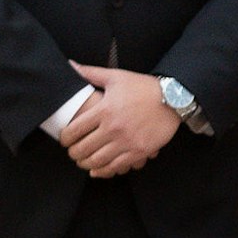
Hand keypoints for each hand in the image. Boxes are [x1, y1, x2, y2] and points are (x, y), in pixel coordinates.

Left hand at [61, 65, 179, 177]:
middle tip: (72, 153)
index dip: (65, 138)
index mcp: (105, 110)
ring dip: (86, 164)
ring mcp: (127, 142)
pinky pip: (116, 167)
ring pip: (97, 161)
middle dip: (74, 153)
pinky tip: (98, 170)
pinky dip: (103, 171)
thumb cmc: (143, 87)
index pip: (75, 130)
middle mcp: (113, 128)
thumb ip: (91, 73)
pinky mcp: (139, 152)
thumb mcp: (116, 77)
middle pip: (83, 149)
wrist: (173, 99)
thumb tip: (71, 65)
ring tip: (83, 162)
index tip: (64, 140)